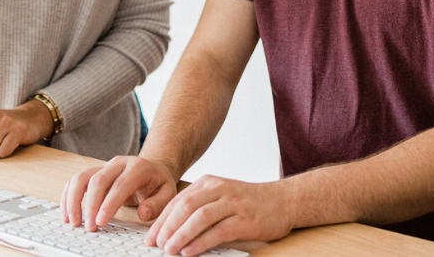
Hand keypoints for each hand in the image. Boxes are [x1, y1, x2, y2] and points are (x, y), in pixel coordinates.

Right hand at [61, 155, 177, 231]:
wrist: (153, 167)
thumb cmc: (158, 182)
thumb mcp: (168, 192)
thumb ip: (157, 204)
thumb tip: (142, 213)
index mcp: (138, 167)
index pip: (120, 184)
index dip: (108, 203)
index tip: (100, 221)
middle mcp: (118, 163)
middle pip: (98, 180)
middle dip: (90, 205)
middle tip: (89, 227)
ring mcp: (104, 165)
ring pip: (81, 177)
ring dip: (73, 200)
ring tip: (73, 222)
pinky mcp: (94, 171)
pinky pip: (75, 180)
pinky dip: (68, 196)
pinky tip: (67, 213)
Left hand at [145, 176, 292, 256]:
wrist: (283, 201)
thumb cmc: (248, 203)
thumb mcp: (221, 197)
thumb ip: (199, 207)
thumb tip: (171, 229)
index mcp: (209, 183)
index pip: (178, 201)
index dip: (161, 220)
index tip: (150, 237)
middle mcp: (219, 189)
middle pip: (185, 206)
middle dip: (167, 227)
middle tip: (156, 245)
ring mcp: (233, 203)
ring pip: (199, 217)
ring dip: (181, 235)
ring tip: (169, 250)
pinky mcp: (244, 219)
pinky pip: (218, 231)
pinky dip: (201, 242)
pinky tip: (190, 252)